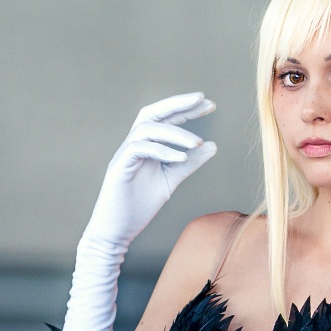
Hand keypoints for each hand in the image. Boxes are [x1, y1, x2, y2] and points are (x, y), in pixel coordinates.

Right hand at [87, 95, 215, 248]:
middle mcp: (134, 143)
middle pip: (154, 113)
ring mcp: (124, 153)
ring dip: (175, 133)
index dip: (186, 109)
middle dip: (178, 104)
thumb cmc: (139, 206)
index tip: (210, 105)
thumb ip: (189, 163)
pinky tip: (181, 157)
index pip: (166, 118)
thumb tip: (213, 145)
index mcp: (146, 144)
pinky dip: (162, 151)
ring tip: (197, 143)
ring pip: (147, 128)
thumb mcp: (171, 180)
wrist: (117, 230)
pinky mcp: (119, 166)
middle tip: (203, 100)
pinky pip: (139, 149)